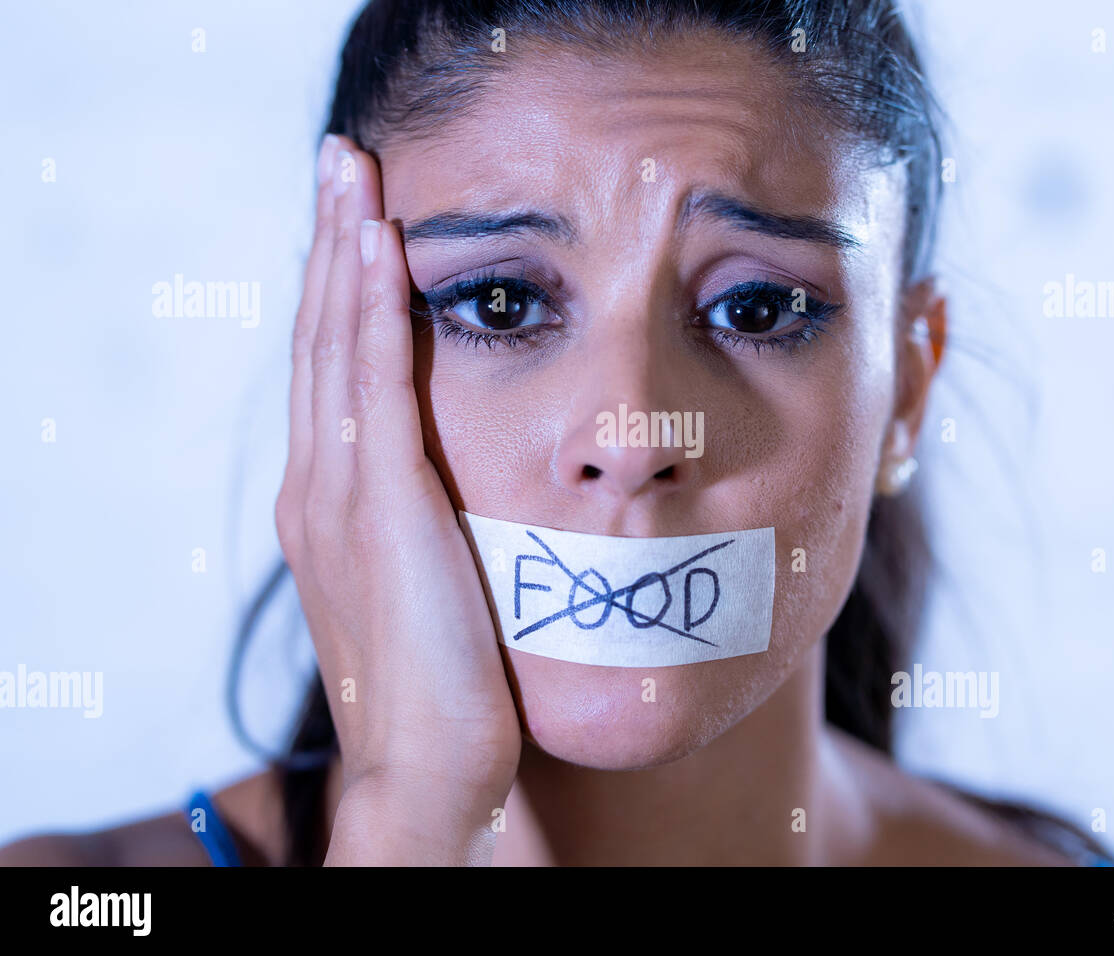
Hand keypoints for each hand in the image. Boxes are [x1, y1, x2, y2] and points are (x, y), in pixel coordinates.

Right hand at [274, 134, 520, 863]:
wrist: (424, 767)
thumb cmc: (440, 684)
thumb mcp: (425, 580)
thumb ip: (422, 520)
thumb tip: (451, 481)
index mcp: (329, 502)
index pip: (330, 370)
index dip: (337, 290)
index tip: (353, 222)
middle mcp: (318, 485)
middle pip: (319, 338)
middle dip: (327, 244)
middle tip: (338, 163)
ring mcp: (338, 493)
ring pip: (335, 344)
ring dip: (342, 251)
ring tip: (349, 173)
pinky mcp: (381, 505)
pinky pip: (374, 383)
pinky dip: (372, 310)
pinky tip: (381, 248)